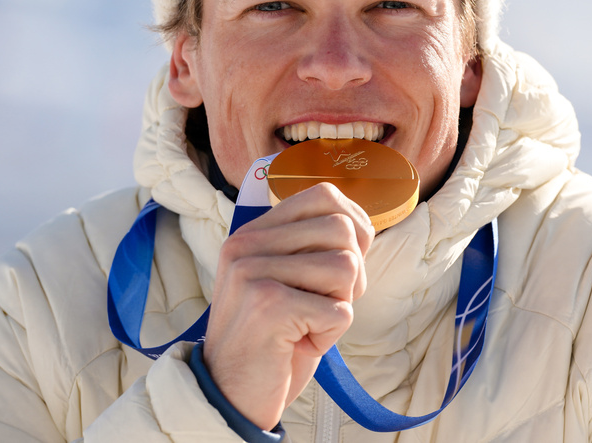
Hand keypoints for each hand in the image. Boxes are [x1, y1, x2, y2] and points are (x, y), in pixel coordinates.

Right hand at [201, 182, 373, 429]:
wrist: (230, 396)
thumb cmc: (270, 341)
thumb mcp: (284, 282)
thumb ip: (310, 248)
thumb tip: (361, 223)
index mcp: (252, 234)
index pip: (322, 195)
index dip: (356, 224)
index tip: (352, 257)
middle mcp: (247, 246)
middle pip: (342, 229)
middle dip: (352, 273)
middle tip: (326, 305)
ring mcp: (253, 273)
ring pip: (346, 267)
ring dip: (341, 306)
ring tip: (309, 325)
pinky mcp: (269, 305)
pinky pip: (340, 311)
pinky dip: (331, 336)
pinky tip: (301, 345)